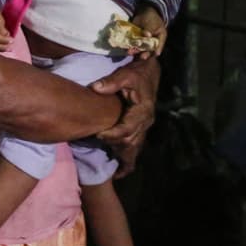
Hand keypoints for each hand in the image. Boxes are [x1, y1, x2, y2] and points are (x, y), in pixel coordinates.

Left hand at [91, 55, 160, 172]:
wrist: (150, 72)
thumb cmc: (137, 73)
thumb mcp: (125, 74)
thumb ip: (111, 82)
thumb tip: (95, 88)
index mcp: (143, 110)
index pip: (127, 128)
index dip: (113, 134)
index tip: (98, 134)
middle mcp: (146, 121)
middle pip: (130, 141)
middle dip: (113, 143)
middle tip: (97, 139)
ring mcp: (145, 126)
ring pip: (133, 147)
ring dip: (120, 153)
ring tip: (106, 157)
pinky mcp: (142, 128)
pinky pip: (136, 149)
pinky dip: (128, 161)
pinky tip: (119, 172)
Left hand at [131, 5, 167, 61]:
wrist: (143, 13)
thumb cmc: (151, 17)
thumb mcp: (152, 22)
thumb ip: (149, 29)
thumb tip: (147, 35)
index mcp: (160, 37)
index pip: (160, 44)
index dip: (158, 50)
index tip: (155, 54)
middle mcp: (153, 42)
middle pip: (150, 49)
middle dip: (146, 53)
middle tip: (142, 57)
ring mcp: (145, 42)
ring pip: (141, 49)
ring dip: (136, 51)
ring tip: (131, 52)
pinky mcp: (137, 41)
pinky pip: (135, 45)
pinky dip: (131, 47)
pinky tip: (127, 49)